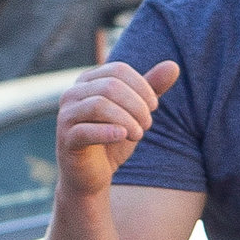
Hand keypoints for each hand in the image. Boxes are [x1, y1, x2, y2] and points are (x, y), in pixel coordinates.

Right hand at [57, 60, 182, 197]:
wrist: (92, 174)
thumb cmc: (113, 139)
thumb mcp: (136, 112)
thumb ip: (151, 89)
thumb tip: (174, 65)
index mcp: (89, 81)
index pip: (119, 70)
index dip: (142, 87)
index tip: (154, 106)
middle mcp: (73, 93)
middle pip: (111, 86)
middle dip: (137, 106)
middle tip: (147, 125)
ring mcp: (66, 115)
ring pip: (99, 105)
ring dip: (127, 120)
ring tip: (138, 135)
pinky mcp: (66, 139)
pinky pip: (85, 130)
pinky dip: (107, 132)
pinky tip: (122, 136)